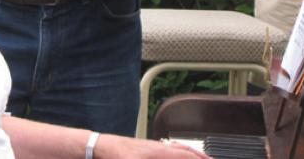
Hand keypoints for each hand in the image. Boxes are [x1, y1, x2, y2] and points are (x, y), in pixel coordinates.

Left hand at [94, 134, 209, 158]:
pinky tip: (178, 155)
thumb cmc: (116, 156)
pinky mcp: (148, 148)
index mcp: (159, 153)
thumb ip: (159, 155)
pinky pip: (170, 149)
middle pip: (186, 151)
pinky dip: (180, 152)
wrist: (101, 147)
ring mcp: (154, 147)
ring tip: (202, 158)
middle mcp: (159, 148)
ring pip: (179, 149)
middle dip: (201, 157)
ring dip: (193, 154)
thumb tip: (171, 150)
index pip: (185, 156)